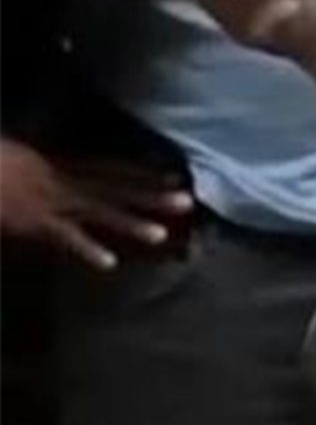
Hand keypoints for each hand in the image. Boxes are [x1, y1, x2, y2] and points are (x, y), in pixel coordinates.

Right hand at [0, 137, 194, 269]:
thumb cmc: (0, 164)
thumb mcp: (29, 161)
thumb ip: (52, 172)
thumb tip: (69, 180)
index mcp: (64, 165)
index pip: (113, 170)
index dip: (145, 175)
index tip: (175, 178)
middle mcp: (66, 179)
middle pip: (116, 188)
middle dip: (152, 195)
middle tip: (188, 202)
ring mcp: (53, 200)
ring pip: (99, 211)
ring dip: (130, 223)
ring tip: (160, 235)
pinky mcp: (36, 221)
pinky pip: (65, 237)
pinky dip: (86, 249)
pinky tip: (109, 263)